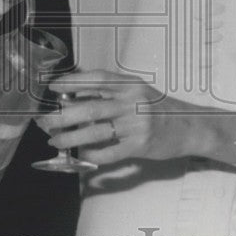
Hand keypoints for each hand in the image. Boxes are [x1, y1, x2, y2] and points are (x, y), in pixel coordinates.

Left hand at [36, 70, 198, 166]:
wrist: (191, 126)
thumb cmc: (159, 108)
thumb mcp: (137, 92)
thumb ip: (110, 92)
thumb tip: (74, 96)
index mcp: (130, 84)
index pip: (96, 79)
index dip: (71, 82)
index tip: (51, 86)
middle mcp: (133, 102)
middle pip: (89, 108)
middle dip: (62, 116)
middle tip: (44, 121)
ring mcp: (137, 125)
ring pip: (95, 132)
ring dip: (70, 138)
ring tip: (55, 140)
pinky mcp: (140, 146)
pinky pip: (109, 153)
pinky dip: (92, 155)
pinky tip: (81, 156)